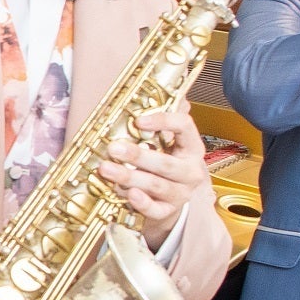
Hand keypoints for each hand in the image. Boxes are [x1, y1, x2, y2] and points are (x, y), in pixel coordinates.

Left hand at [98, 104, 202, 249]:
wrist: (172, 200)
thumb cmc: (167, 163)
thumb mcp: (170, 141)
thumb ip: (167, 119)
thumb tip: (170, 88)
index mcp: (191, 148)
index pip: (184, 128)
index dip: (163, 122)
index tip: (138, 121)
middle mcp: (189, 171)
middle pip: (167, 163)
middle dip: (138, 156)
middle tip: (113, 148)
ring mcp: (180, 193)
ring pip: (156, 186)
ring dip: (130, 177)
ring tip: (107, 169)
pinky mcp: (167, 211)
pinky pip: (155, 210)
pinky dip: (142, 204)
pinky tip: (129, 194)